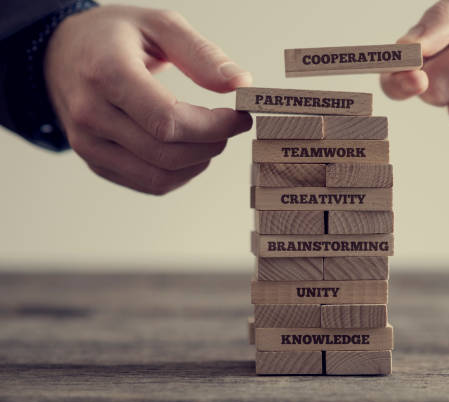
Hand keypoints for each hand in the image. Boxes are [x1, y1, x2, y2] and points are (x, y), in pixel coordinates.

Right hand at [44, 5, 252, 193]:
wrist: (62, 53)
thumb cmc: (111, 37)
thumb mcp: (158, 25)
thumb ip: (201, 54)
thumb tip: (240, 83)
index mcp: (106, 73)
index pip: (167, 120)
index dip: (213, 126)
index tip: (239, 117)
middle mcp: (92, 114)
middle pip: (166, 153)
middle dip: (212, 144)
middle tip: (230, 126)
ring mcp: (89, 143)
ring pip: (160, 176)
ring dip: (199, 162)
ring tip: (211, 137)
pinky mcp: (96, 161)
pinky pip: (148, 183)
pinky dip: (180, 173)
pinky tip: (189, 150)